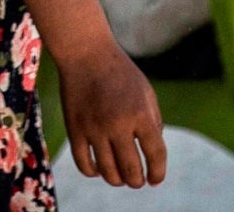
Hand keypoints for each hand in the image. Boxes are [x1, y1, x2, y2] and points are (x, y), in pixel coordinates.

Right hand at [57, 38, 166, 188]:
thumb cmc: (120, 72)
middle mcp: (118, 124)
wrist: (86, 52)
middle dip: (137, 181)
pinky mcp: (75, 129)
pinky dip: (94, 172)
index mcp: (140, 114)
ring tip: (120, 176)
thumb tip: (153, 157)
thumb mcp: (146, 93)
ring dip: (117, 180)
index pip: (155, 156)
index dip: (158, 173)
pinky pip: (84, 165)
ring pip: (108, 173)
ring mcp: (94, 128)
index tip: (155, 179)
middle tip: (137, 180)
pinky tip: (99, 168)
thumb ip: (153, 124)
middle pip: (131, 171)